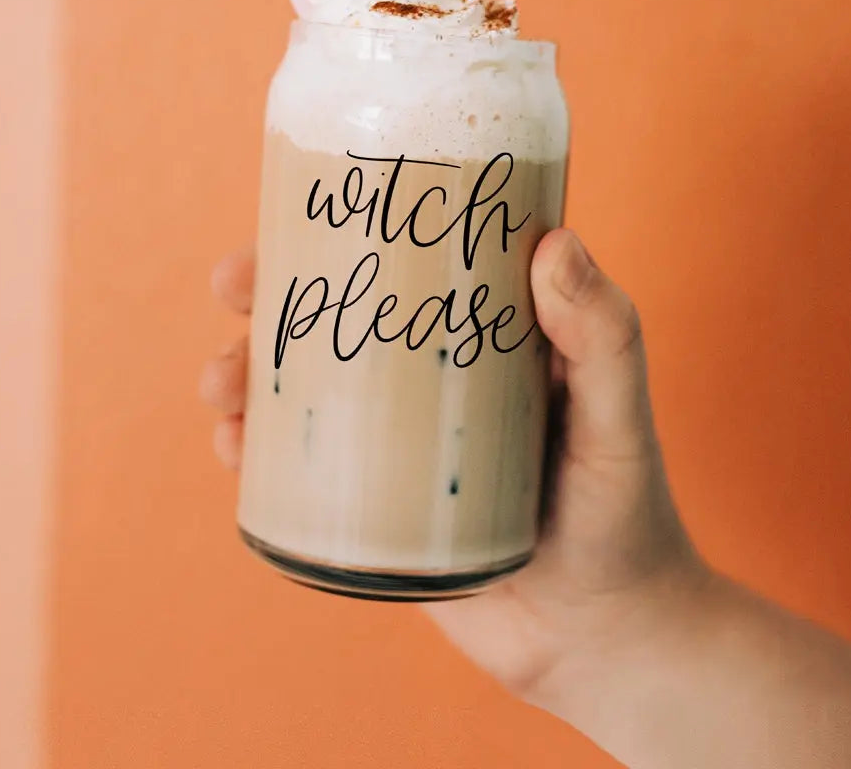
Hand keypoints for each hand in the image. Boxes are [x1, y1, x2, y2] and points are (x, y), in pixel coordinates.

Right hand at [203, 229, 707, 703]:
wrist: (604, 640)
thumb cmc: (627, 514)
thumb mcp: (619, 418)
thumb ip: (605, 337)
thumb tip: (554, 242)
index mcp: (480, 335)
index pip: (403, 262)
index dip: (340, 229)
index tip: (291, 211)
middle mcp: (427, 379)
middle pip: (332, 319)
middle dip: (267, 297)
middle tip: (233, 289)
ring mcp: (394, 445)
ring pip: (302, 390)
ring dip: (245, 372)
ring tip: (222, 387)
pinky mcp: (371, 510)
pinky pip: (298, 469)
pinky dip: (255, 451)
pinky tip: (233, 447)